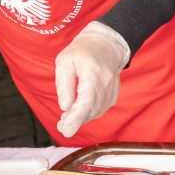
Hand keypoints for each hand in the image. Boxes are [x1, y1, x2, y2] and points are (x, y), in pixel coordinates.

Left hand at [54, 21, 129, 137]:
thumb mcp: (65, 61)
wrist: (106, 46)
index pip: (87, 101)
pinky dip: (88, 114)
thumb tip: (65, 107)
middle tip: (61, 128)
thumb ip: (64, 84)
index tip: (65, 128)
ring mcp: (112, 91)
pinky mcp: (113, 96)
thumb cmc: (82, 51)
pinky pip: (99, 109)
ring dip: (81, 119)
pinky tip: (77, 113)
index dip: (76, 117)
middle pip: (91, 110)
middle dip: (75, 122)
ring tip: (66, 121)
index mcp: (93, 72)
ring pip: (96, 112)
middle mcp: (106, 83)